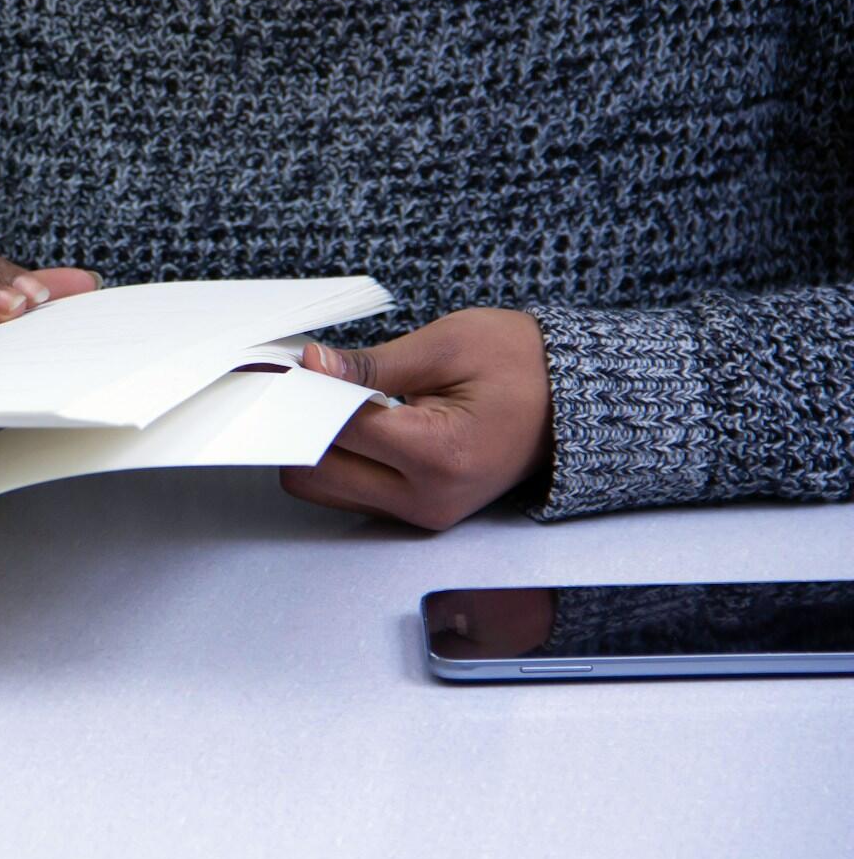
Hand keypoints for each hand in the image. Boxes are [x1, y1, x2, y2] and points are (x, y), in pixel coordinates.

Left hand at [279, 308, 553, 530]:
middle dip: (298, 425)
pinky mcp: (417, 512)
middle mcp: (427, 499)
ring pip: (324, 489)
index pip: (336, 430)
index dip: (302, 393)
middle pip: (314, 474)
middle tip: (297, 381)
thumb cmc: (523, 365)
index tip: (283, 364)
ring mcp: (422, 513)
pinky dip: (336, 458)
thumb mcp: (448, 345)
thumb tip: (312, 366)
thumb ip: (371, 363)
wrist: (575, 401)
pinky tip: (346, 419)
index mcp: (438, 455)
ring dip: (312, 445)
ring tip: (326, 397)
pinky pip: (350, 492)